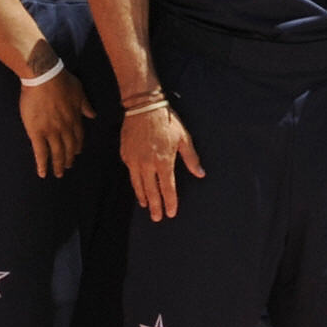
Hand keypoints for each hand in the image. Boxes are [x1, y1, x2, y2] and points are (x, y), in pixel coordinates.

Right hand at [21, 71, 94, 177]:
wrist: (44, 78)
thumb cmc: (61, 80)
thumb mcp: (79, 91)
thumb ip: (85, 105)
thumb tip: (93, 115)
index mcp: (76, 118)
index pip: (78, 137)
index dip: (78, 146)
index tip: (77, 152)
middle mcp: (66, 128)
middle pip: (69, 148)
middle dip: (69, 158)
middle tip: (67, 167)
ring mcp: (51, 132)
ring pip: (57, 153)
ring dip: (58, 165)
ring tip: (58, 174)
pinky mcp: (36, 132)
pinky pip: (40, 152)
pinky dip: (42, 164)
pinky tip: (42, 173)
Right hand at [120, 105, 203, 220]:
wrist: (143, 107)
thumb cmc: (167, 122)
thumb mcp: (184, 138)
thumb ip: (191, 159)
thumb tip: (200, 174)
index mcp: (163, 161)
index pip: (167, 188)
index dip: (170, 202)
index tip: (171, 213)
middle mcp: (147, 164)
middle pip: (151, 191)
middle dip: (155, 206)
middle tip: (157, 218)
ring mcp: (134, 160)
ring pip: (137, 184)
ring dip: (143, 197)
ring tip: (147, 207)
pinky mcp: (125, 154)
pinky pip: (130, 173)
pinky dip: (134, 183)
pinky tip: (138, 188)